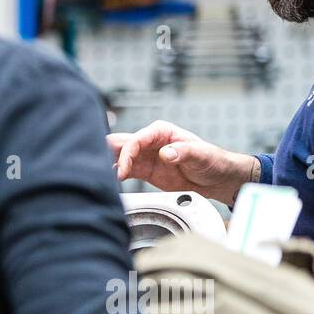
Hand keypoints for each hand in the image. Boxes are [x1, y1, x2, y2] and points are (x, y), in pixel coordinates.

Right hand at [107, 120, 257, 204]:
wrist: (218, 178)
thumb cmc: (213, 160)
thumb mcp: (202, 155)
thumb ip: (183, 152)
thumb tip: (166, 153)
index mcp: (161, 131)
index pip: (136, 140)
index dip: (126, 154)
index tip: (121, 170)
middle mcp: (149, 141)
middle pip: (122, 144)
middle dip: (106, 152)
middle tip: (95, 165)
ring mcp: (145, 156)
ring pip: (119, 156)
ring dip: (108, 164)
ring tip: (98, 176)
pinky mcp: (145, 170)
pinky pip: (125, 170)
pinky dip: (115, 175)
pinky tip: (109, 182)